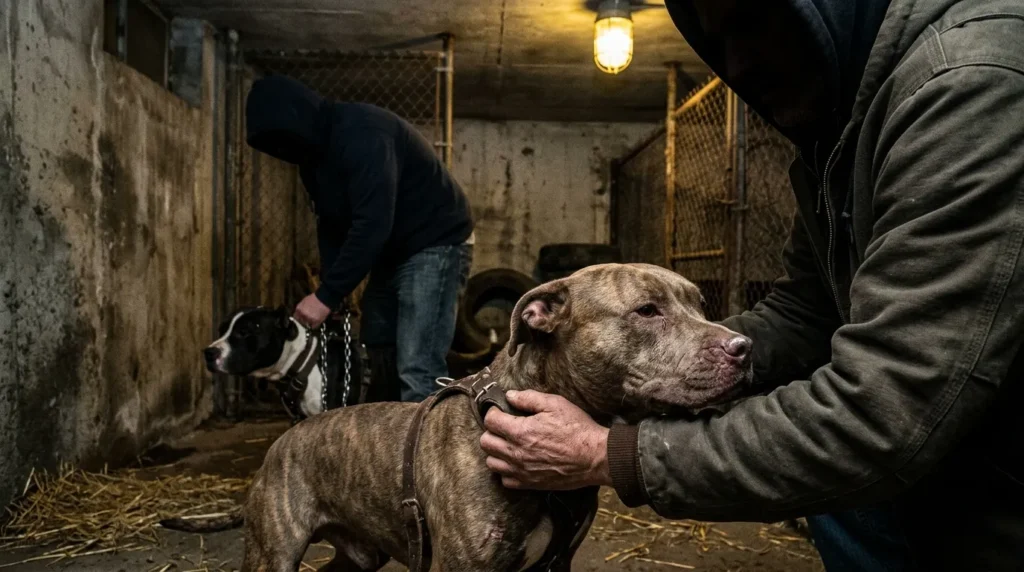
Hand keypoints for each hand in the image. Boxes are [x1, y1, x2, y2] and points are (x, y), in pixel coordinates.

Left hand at [294, 294, 331, 328]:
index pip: (295, 316)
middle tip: (307, 320)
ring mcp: (309, 318)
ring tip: (312, 321)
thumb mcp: (305, 301)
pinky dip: (315, 326)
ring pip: (307, 324)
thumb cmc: (315, 298)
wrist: (324, 298)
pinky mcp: (316, 321)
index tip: (300, 318)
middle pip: (301, 321)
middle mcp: (303, 315)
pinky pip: (314, 327)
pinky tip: (316, 323)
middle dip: (304, 321)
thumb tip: (300, 311)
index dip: (298, 318)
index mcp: (299, 309)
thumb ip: (301, 307)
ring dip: (309, 323)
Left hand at [480, 389, 610, 490]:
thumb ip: (529, 398)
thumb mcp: (555, 404)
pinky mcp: (529, 484)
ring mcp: (521, 471)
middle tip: (504, 427)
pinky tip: (517, 462)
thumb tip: (510, 396)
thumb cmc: (577, 428)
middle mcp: (516, 453)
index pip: (490, 421)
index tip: (501, 411)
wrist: (594, 457)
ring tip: (509, 445)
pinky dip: (506, 471)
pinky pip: (505, 480)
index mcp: (520, 431)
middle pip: (485, 443)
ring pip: (491, 463)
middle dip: (492, 431)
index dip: (494, 413)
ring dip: (496, 452)